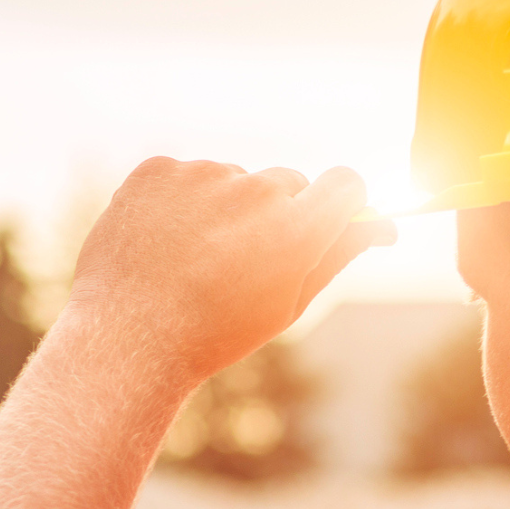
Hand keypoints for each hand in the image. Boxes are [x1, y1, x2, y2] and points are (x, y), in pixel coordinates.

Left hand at [65, 158, 396, 384]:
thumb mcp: (287, 305)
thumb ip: (338, 256)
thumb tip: (383, 225)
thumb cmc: (215, 332)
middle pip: (286, 183)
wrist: (126, 339)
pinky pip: (186, 175)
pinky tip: (163, 244)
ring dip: (223, 208)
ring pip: (232, 181)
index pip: (346, 183)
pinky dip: (179, 202)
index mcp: (295, 231)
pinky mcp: (159, 169)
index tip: (329, 218)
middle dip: (276, 214)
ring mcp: (201, 175)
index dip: (341, 201)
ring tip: (192, 260)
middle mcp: (252, 192)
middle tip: (243, 263)